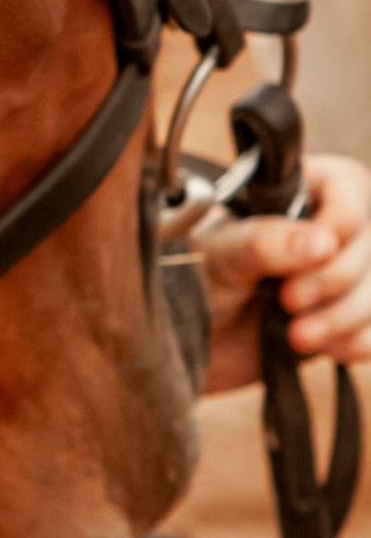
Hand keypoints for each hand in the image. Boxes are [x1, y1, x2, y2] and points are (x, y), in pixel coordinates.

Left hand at [197, 152, 370, 395]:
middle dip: (336, 279)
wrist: (185, 338)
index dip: (343, 222)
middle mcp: (326, 227)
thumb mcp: (220, 253)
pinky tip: (332, 349)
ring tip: (298, 336)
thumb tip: (322, 243)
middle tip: (289, 301)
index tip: (318, 252)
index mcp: (296, 190)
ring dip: (346, 316)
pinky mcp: (345, 317)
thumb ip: (264, 242)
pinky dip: (360, 340)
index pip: (349, 188)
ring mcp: (339, 274)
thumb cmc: (192, 275)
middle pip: (370, 243)